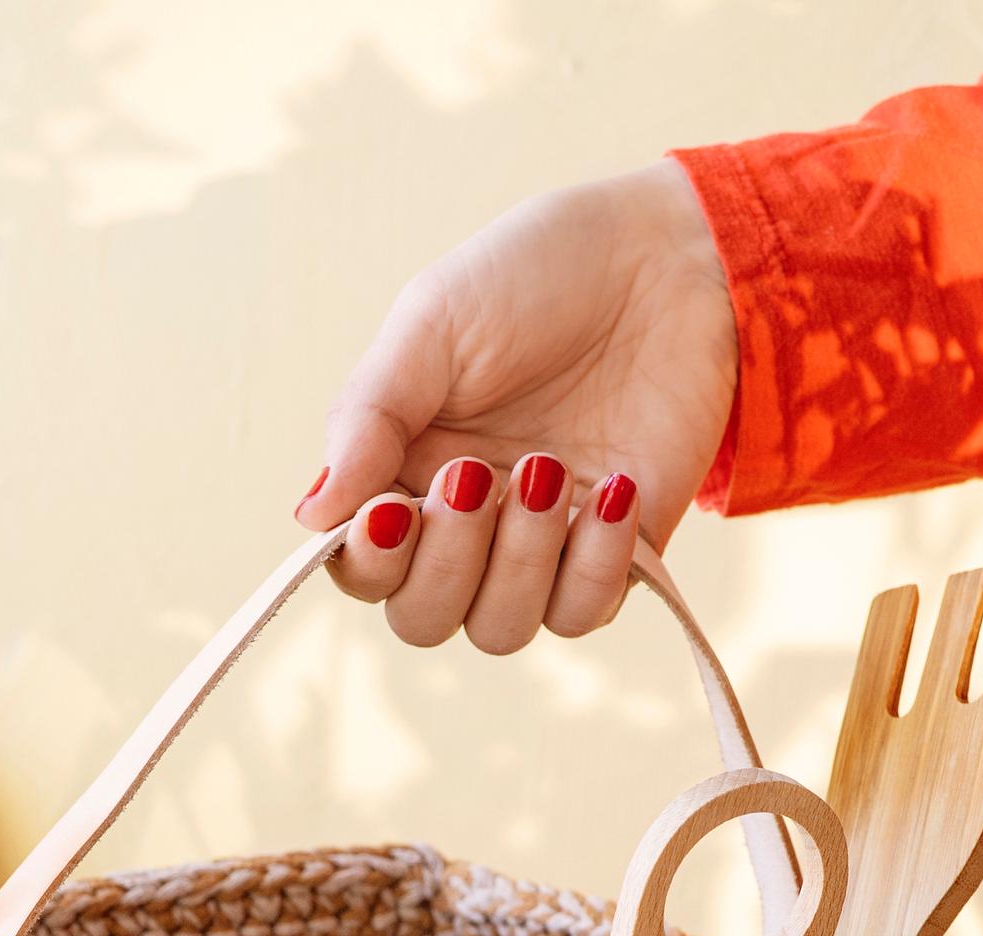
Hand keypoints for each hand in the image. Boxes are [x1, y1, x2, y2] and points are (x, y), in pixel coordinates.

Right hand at [294, 162, 735, 652]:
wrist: (671, 259)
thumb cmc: (539, 277)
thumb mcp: (431, 325)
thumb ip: (367, 418)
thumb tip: (311, 514)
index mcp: (404, 474)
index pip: (362, 568)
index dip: (371, 561)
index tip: (392, 510)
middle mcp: (465, 528)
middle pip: (423, 618)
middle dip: (445, 563)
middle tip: (476, 475)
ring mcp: (539, 549)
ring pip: (499, 629)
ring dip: (517, 562)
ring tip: (546, 469)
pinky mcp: (613, 556)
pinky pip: (583, 613)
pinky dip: (591, 565)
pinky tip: (610, 488)